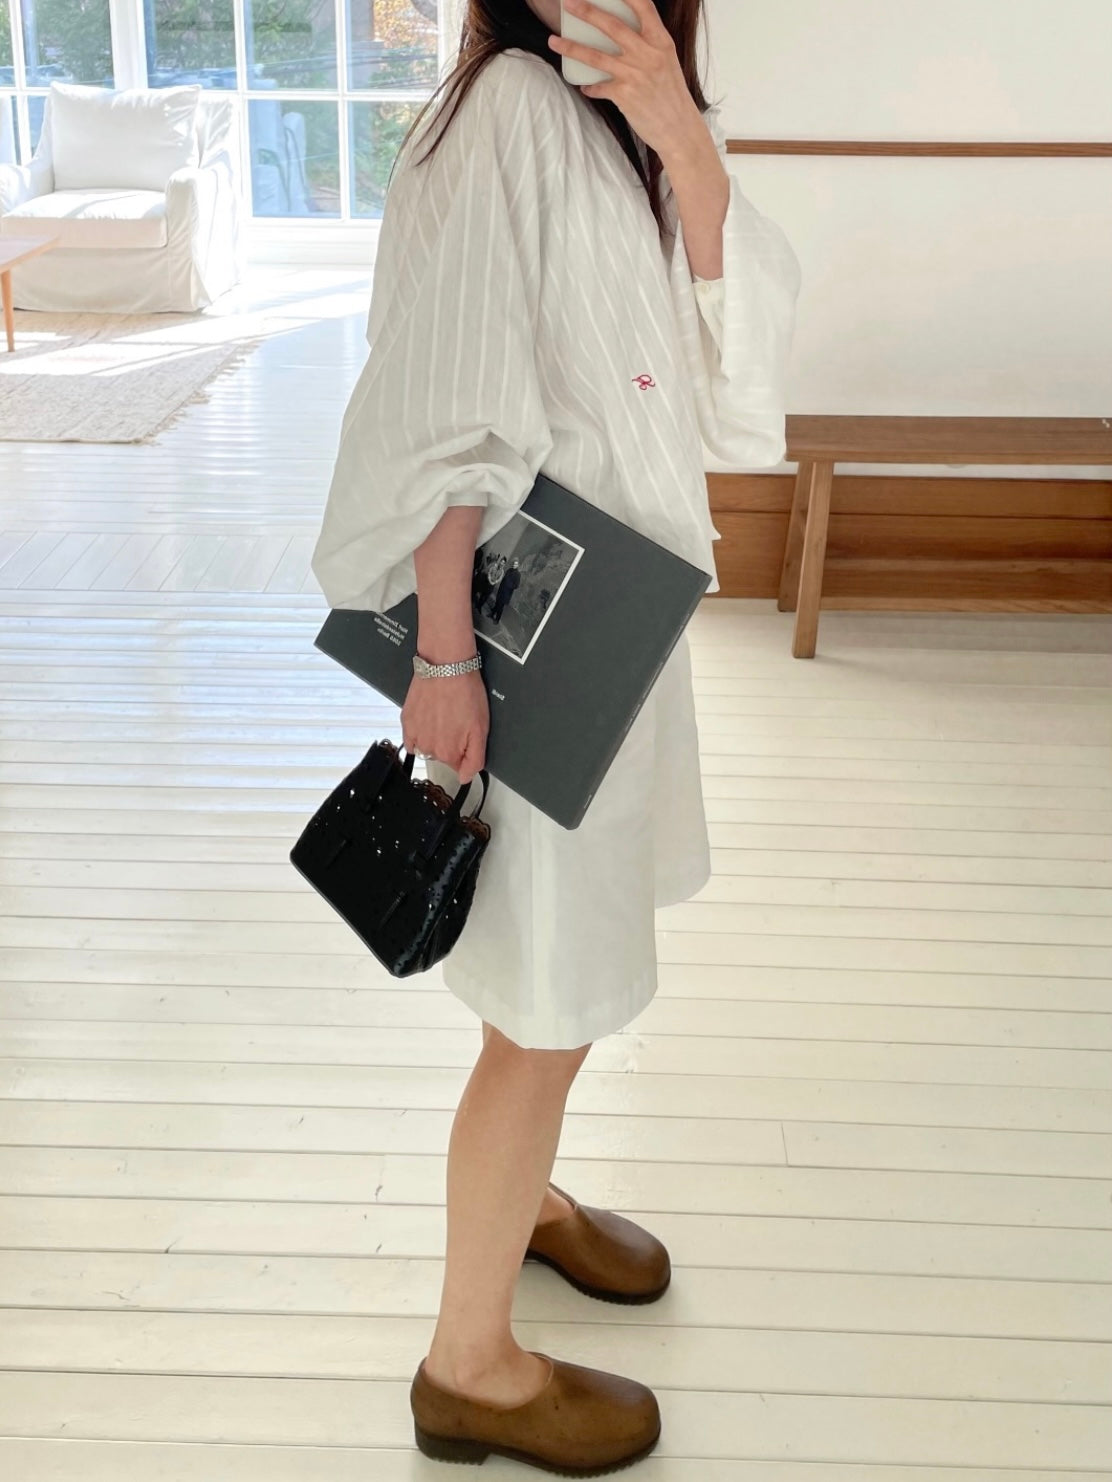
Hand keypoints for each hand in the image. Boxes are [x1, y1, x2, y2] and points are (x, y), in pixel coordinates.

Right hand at [401, 669, 488, 784]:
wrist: (445, 666)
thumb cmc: (465, 692)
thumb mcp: (481, 729)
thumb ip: (474, 759)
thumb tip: (465, 777)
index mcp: (448, 753)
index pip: (459, 766)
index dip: (466, 750)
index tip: (467, 734)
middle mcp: (428, 748)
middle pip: (443, 755)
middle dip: (451, 742)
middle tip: (458, 720)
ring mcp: (415, 735)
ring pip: (428, 745)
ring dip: (436, 735)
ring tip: (444, 714)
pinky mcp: (406, 721)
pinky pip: (412, 737)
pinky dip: (421, 730)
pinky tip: (430, 716)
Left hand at [548, 0, 704, 160]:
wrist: (679, 130)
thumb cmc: (671, 95)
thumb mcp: (666, 62)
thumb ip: (647, 45)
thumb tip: (620, 34)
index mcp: (661, 42)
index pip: (643, 6)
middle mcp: (647, 54)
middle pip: (612, 26)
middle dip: (587, 12)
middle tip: (568, 3)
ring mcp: (635, 75)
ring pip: (596, 56)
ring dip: (571, 47)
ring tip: (553, 41)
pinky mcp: (624, 96)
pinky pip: (598, 87)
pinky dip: (589, 86)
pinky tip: (584, 86)